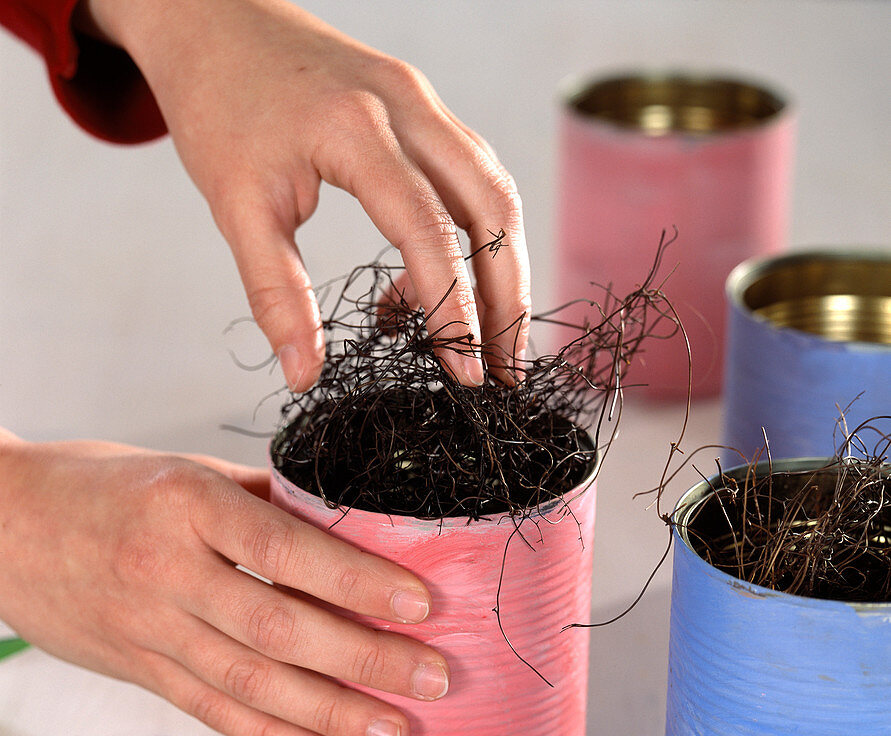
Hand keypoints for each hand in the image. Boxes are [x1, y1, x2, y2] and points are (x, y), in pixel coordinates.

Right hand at [0, 435, 448, 735]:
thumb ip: (262, 501)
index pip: (288, 551)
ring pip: (252, 684)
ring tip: (397, 733)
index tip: (422, 604)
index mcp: (187, 505)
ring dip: (333, 714)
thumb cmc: (98, 485)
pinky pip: (212, 712)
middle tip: (435, 679)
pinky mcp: (140, 672)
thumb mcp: (182, 469)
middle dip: (367, 659)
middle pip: (281, 629)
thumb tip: (346, 526)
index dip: (359, 581)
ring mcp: (151, 630)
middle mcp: (169, 572)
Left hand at [83, 0, 530, 386]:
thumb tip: (305, 376)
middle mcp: (407, 106)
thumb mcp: (233, 206)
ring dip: (503, 269)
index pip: (429, 231)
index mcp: (357, 129)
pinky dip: (473, 236)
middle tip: (506, 370)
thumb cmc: (219, 106)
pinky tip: (438, 284)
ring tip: (491, 339)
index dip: (454, 309)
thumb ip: (275, 293)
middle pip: (492, 207)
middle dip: (508, 297)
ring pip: (493, 190)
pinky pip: (470, 176)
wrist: (213, 18)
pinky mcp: (423, 108)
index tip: (466, 374)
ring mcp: (423, 101)